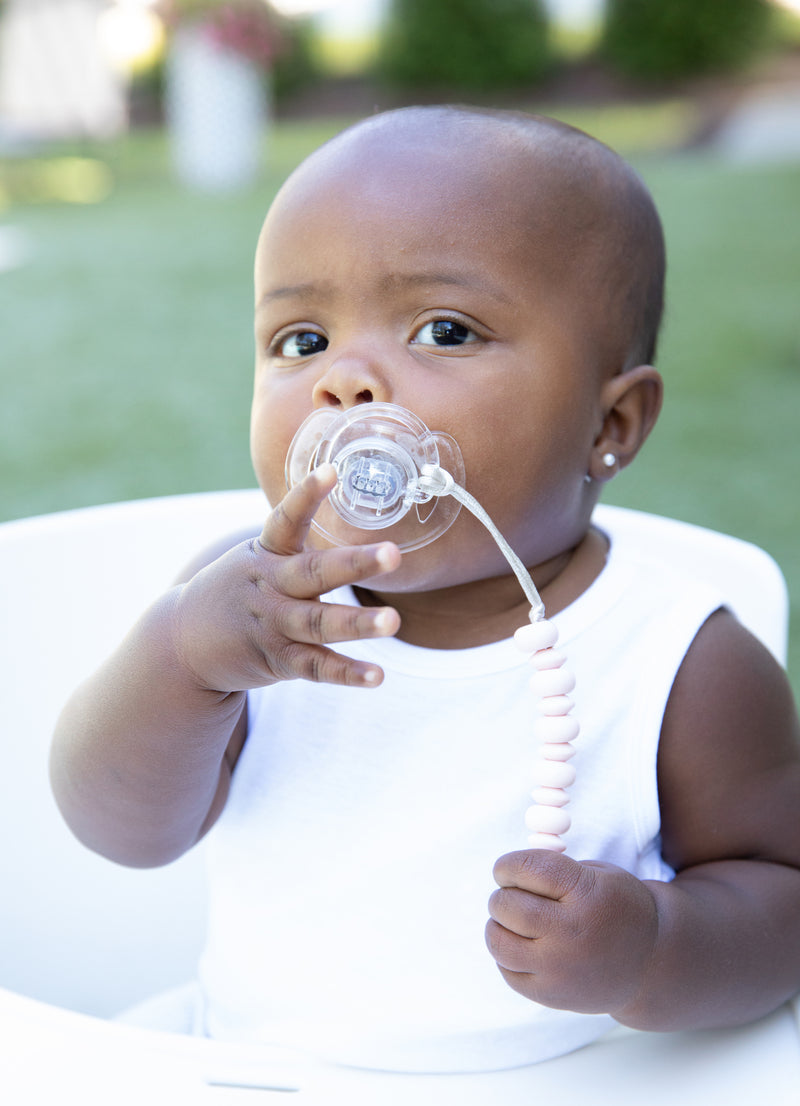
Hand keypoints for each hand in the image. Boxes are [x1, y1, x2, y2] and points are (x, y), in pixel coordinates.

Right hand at [171, 465, 401, 691]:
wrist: (181, 643)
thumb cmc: (239, 592)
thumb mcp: (257, 558)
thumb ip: (296, 545)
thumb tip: (343, 508)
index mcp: (267, 554)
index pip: (286, 519)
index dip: (307, 495)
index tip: (332, 471)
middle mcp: (270, 587)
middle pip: (315, 573)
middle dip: (354, 563)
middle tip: (393, 554)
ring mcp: (273, 625)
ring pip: (319, 624)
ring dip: (358, 623)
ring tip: (392, 619)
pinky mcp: (277, 661)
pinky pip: (316, 667)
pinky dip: (347, 673)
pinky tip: (377, 675)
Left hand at [486, 850, 657, 1015]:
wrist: (649, 962)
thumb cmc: (616, 908)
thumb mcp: (598, 874)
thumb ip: (554, 868)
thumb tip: (507, 873)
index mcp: (587, 894)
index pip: (528, 869)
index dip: (508, 866)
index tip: (506, 870)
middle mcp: (572, 933)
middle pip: (508, 905)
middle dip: (503, 895)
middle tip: (513, 895)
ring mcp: (560, 969)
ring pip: (499, 941)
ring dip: (498, 924)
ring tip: (515, 921)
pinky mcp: (550, 996)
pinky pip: (507, 971)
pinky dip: (507, 954)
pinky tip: (525, 945)